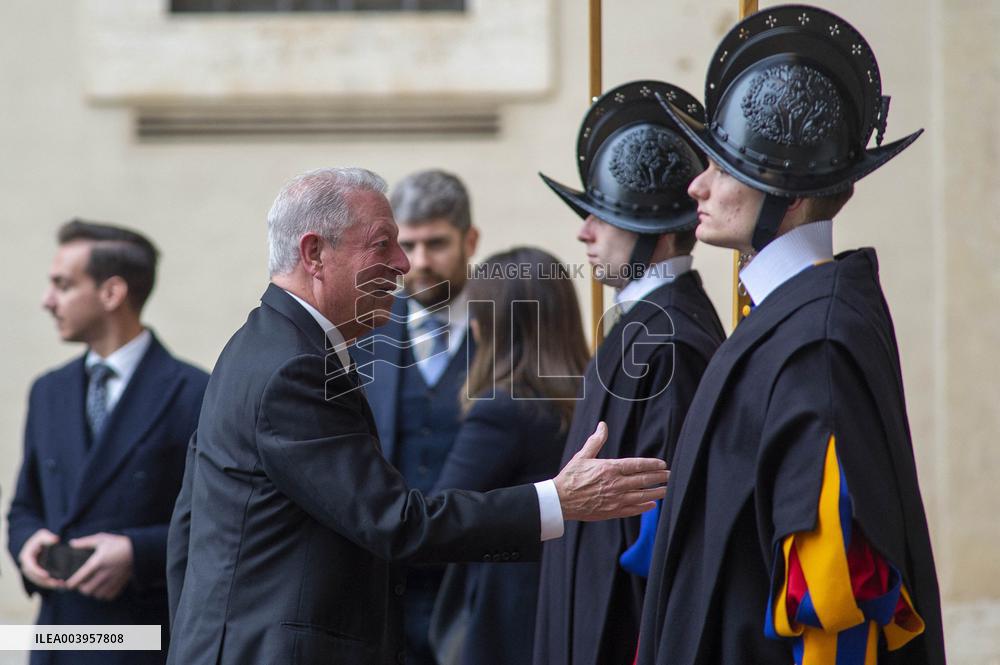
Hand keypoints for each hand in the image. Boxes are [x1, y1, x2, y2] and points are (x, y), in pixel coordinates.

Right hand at [18, 529, 64, 589]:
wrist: (37, 545)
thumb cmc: (39, 539)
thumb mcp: (42, 535)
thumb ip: (48, 537)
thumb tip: (55, 539)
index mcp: (26, 557)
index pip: (30, 567)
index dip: (37, 572)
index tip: (46, 575)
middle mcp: (27, 566)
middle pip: (34, 577)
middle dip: (45, 581)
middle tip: (56, 583)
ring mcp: (32, 572)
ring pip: (38, 581)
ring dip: (48, 584)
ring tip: (60, 585)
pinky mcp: (37, 575)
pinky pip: (42, 581)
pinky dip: (50, 584)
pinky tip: (60, 584)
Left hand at [65, 533, 133, 600]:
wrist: (139, 549)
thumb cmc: (118, 543)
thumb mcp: (101, 539)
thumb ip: (85, 542)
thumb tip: (71, 544)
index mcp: (97, 563)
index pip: (78, 579)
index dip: (69, 584)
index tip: (67, 583)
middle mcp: (104, 574)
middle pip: (86, 590)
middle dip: (81, 588)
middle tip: (82, 583)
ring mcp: (113, 580)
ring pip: (96, 595)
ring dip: (92, 592)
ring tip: (92, 585)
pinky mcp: (120, 584)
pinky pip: (108, 596)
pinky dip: (103, 594)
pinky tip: (103, 587)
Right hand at [554, 422, 668, 520]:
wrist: (561, 500)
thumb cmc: (570, 477)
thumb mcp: (582, 456)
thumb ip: (596, 441)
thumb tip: (603, 426)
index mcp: (610, 468)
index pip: (637, 465)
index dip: (652, 464)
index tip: (663, 464)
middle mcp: (615, 483)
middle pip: (643, 480)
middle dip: (659, 477)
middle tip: (669, 475)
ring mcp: (615, 499)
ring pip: (641, 495)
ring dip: (656, 492)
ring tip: (665, 489)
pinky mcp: (612, 511)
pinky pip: (633, 509)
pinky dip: (644, 507)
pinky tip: (652, 505)